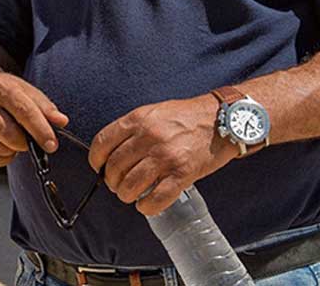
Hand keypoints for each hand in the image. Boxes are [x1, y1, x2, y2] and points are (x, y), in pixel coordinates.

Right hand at [0, 63, 68, 167]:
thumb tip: (61, 122)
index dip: (40, 130)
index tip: (52, 145)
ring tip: (13, 139)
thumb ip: (46, 107)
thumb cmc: (6, 92)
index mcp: (1, 87)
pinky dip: (1, 159)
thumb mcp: (27, 91)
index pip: (24, 111)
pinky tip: (3, 147)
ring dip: (12, 151)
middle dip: (25, 143)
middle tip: (29, 139)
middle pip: (10, 135)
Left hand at [88, 94, 234, 215]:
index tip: (99, 168)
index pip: (102, 143)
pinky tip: (148, 204)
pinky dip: (147, 207)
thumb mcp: (153, 112)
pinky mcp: (182, 174)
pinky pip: (156, 199)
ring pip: (130, 186)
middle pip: (114, 168)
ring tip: (132, 195)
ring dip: (127, 196)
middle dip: (112, 182)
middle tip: (118, 185)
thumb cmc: (187, 117)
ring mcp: (165, 157)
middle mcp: (148, 137)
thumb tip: (111, 153)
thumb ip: (132, 130)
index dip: (96, 161)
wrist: (222, 119)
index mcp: (138, 120)